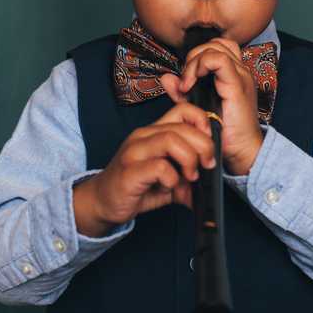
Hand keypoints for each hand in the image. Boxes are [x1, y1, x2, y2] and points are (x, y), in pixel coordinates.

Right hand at [73, 102, 216, 236]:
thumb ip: (186, 175)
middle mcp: (143, 136)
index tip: (210, 145)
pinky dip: (172, 179)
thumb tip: (210, 184)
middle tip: (206, 166)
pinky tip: (167, 188)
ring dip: (189, 160)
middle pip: (182, 126)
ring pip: (171, 140)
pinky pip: (160, 168)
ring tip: (190, 177)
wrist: (103, 202)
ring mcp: (134, 152)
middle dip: (203, 146)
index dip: (202, 122)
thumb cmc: (135, 187)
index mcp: (153, 132)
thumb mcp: (167, 178)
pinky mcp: (129, 171)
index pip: (183, 110)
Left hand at [158, 37, 264, 175]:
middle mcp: (240, 71)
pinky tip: (191, 84)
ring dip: (195, 61)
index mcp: (233, 74)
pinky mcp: (237, 84)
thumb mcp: (196, 108)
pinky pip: (218, 60)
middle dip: (193, 57)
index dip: (196, 57)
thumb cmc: (223, 132)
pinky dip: (200, 66)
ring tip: (188, 83)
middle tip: (186, 81)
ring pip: (215, 47)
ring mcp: (241, 76)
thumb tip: (166, 77)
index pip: (215, 48)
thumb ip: (181, 92)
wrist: (241, 151)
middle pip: (215, 43)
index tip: (185, 80)